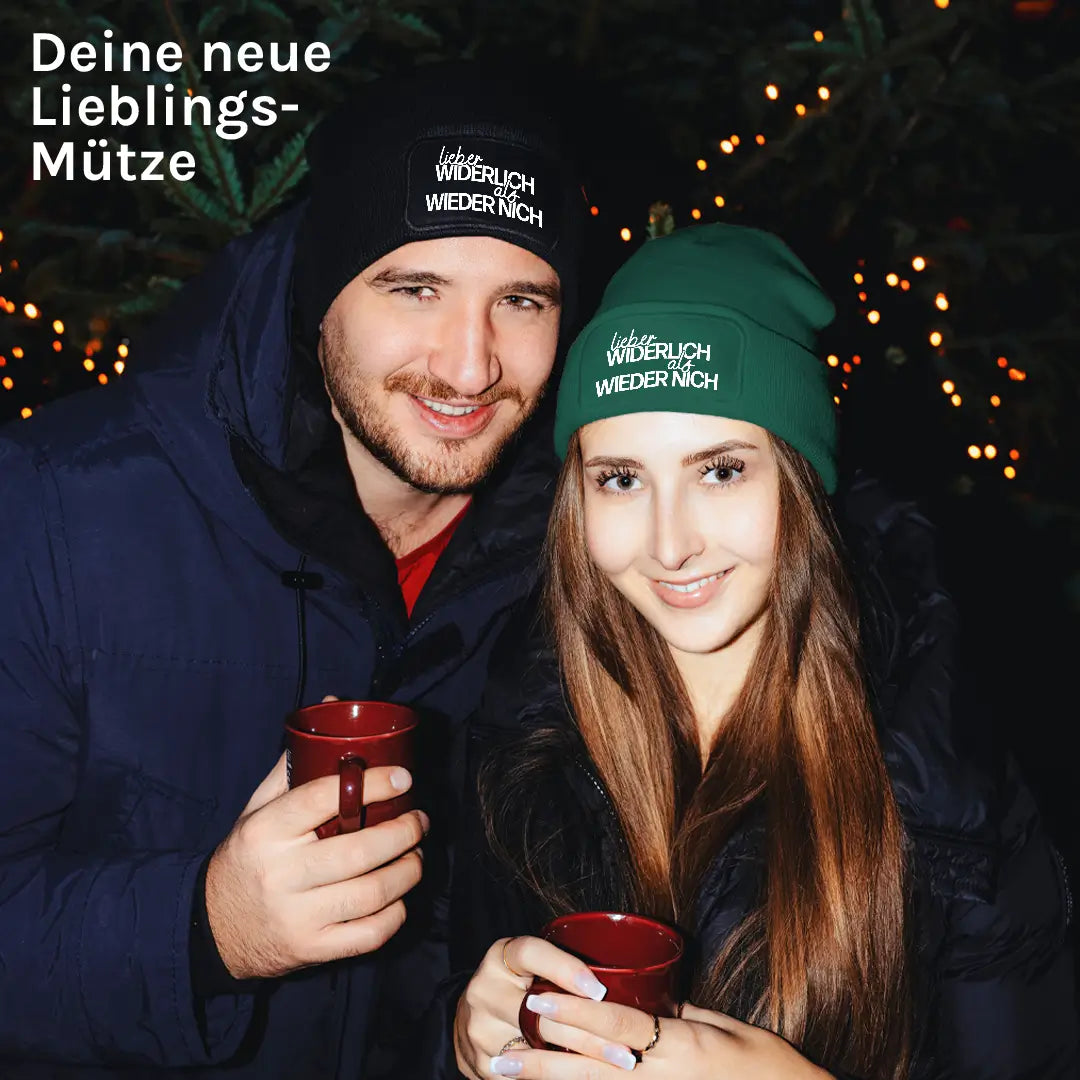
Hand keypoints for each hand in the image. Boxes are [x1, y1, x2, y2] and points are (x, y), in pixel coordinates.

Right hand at [204, 752, 428, 979]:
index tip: (404, 778)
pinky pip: (370, 934)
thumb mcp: (257, 809)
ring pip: (372, 893)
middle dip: (404, 832)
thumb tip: (332, 710)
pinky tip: (400, 896)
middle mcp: (280, 873)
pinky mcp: (312, 949)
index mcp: (266, 831)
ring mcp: (297, 916)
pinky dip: (396, 914)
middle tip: (419, 820)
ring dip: (408, 871)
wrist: (211, 928)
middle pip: (360, 850)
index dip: (373, 785)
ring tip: (416, 855)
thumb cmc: (247, 857)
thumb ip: (295, 767)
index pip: (324, 798)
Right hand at [454, 935, 609, 1079]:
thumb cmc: (514, 986)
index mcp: (500, 957)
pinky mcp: (481, 1063)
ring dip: (580, 1064)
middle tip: (625, 1052)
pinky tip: (583, 1078)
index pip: (531, 954)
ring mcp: (479, 1029)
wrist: (469, 1018)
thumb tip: (618, 978)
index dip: (566, 969)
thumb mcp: (528, 966)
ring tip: (615, 1068)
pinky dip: (557, 1077)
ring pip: (537, 1050)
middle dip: (588, 1035)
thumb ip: (558, 969)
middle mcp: (485, 990)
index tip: (599, 990)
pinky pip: (525, 1076)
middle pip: (539, 1013)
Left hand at [490, 996, 830, 1078]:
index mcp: (680, 1046)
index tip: (539, 1002)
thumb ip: (677, 1011)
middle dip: (544, 1060)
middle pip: (592, 1069)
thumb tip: (644, 997)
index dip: (575, 1014)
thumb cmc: (766, 1064)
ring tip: (511, 1078)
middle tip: (502, 1054)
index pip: (617, 1026)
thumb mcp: (722, 1025)